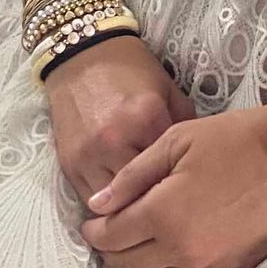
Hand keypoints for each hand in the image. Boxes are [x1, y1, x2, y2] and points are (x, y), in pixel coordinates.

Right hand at [45, 35, 193, 209]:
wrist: (82, 57)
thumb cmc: (131, 72)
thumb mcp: (168, 91)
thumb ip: (185, 128)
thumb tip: (197, 164)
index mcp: (146, 119)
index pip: (172, 170)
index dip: (184, 184)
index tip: (193, 192)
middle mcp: (114, 141)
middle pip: (144, 194)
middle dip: (160, 203)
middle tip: (173, 208)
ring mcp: (88, 156)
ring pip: (116, 206)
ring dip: (133, 210)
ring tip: (148, 211)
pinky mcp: (69, 165)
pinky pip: (92, 201)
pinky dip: (110, 206)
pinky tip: (124, 202)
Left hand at [81, 107, 266, 267]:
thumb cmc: (236, 139)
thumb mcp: (176, 141)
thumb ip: (132, 177)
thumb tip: (96, 205)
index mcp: (163, 214)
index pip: (111, 236)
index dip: (94, 230)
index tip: (91, 221)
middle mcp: (182, 250)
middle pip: (128, 263)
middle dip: (110, 248)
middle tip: (107, 231)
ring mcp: (208, 267)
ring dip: (136, 267)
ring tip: (134, 246)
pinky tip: (164, 265)